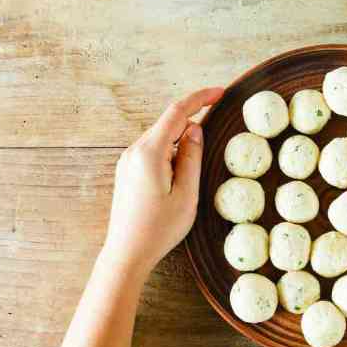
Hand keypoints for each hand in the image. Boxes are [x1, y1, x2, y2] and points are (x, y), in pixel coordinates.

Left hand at [101, 87, 223, 274]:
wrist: (127, 253)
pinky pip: (152, 151)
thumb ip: (192, 158)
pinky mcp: (127, 172)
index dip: (200, 99)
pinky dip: (170, 153)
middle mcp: (134, 151)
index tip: (220, 93)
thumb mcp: (186, 194)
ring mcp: (127, 161)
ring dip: (181, 143)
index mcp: (150, 153)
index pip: (177, 113)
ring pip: (161, 138)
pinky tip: (179, 174)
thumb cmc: (159, 229)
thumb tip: (195, 130)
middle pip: (168, 124)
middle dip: (192, 124)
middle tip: (213, 140)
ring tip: (192, 173)